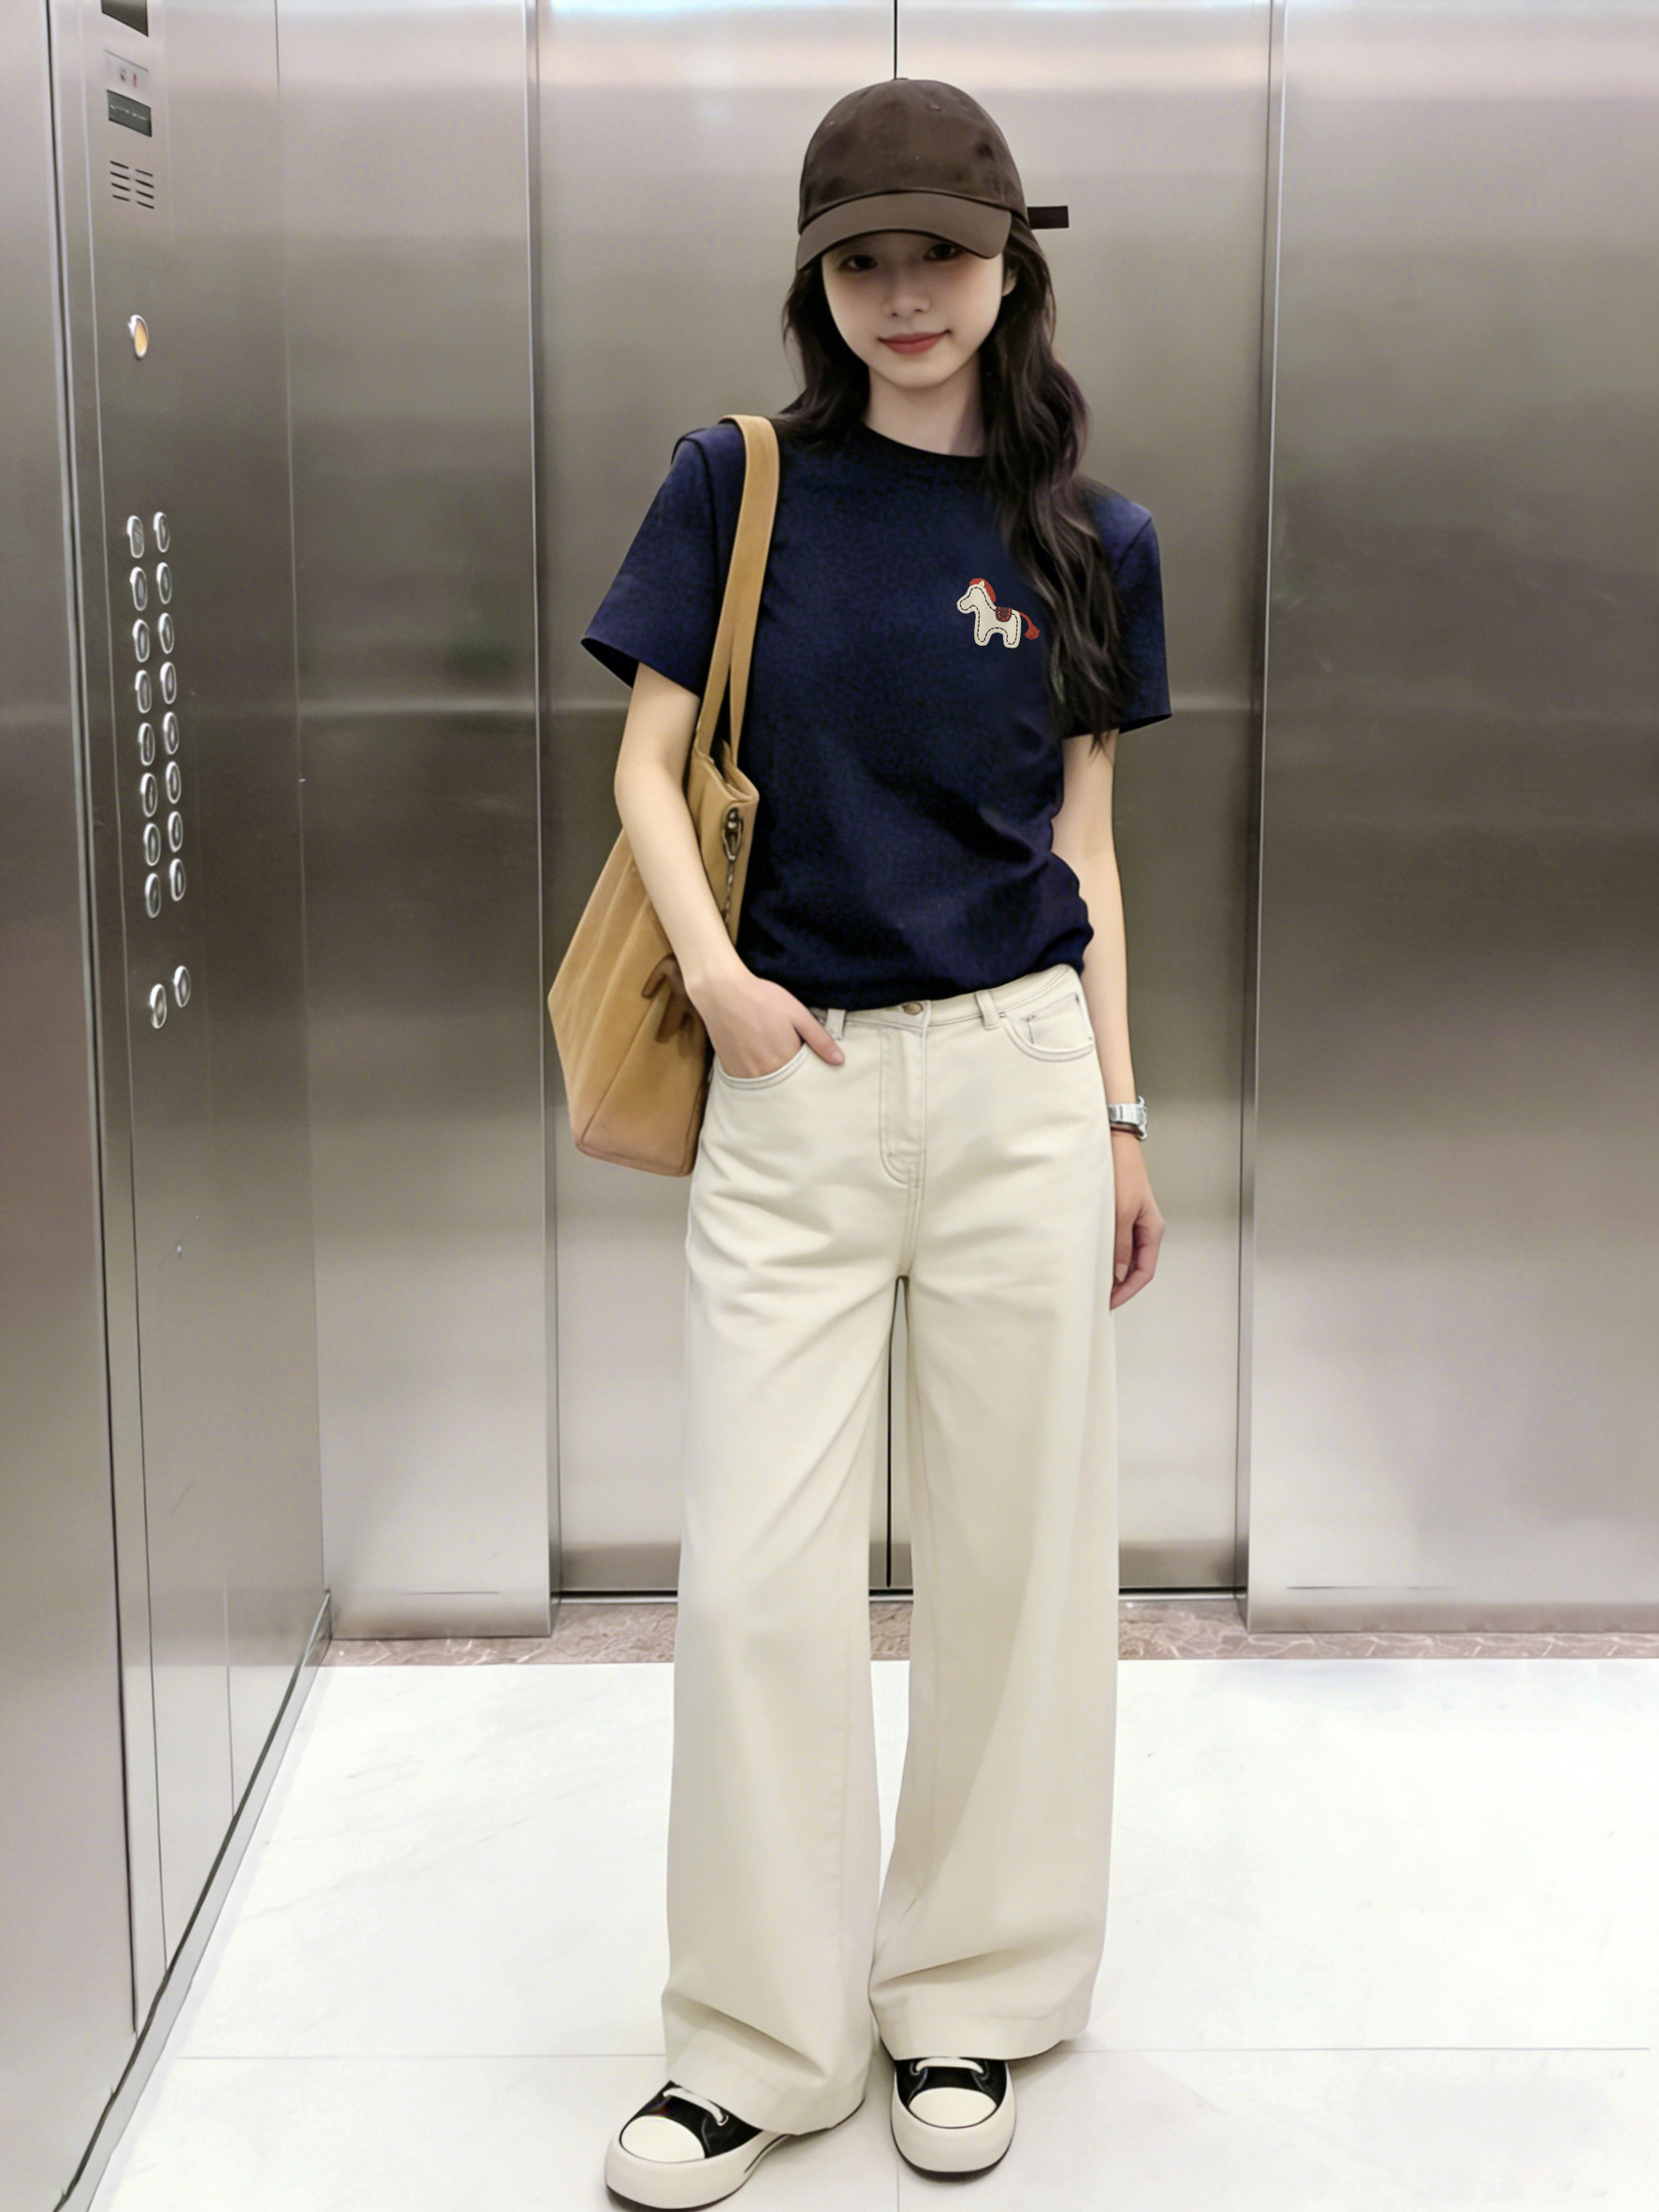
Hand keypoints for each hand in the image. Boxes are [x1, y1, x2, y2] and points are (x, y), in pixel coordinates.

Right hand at [680, 962, 845, 1079]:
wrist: (722, 992)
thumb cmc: (762, 998)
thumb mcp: (798, 1014)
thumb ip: (819, 1040)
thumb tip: (840, 1061)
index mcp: (786, 1060)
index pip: (805, 1077)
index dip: (808, 1067)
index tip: (807, 1056)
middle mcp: (765, 1073)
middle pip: (786, 1083)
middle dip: (791, 1074)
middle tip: (785, 1050)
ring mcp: (745, 1073)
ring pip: (767, 1084)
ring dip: (773, 1075)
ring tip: (770, 1052)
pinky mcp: (730, 1070)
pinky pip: (748, 1080)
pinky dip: (755, 1074)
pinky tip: (755, 1056)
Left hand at [1108, 1129, 1162, 1306]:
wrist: (1114, 1143)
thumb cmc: (1123, 1171)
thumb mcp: (1121, 1212)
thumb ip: (1120, 1244)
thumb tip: (1116, 1273)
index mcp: (1152, 1230)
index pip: (1144, 1272)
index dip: (1127, 1291)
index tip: (1109, 1303)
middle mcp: (1143, 1229)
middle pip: (1135, 1267)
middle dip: (1119, 1285)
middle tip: (1097, 1298)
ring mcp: (1131, 1223)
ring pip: (1123, 1256)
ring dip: (1110, 1271)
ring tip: (1092, 1283)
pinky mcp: (1117, 1215)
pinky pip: (1114, 1243)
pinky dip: (1104, 1255)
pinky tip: (1090, 1260)